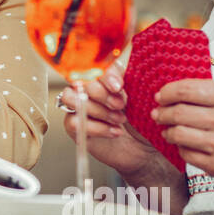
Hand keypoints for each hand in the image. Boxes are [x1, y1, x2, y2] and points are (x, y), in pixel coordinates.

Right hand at [58, 60, 162, 177]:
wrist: (143, 147)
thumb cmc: (140, 121)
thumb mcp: (138, 98)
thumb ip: (125, 80)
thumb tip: (118, 67)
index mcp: (101, 77)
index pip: (93, 66)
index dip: (104, 76)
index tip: (118, 87)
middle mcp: (86, 89)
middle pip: (80, 81)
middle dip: (102, 94)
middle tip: (120, 105)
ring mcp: (77, 107)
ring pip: (71, 98)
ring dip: (97, 110)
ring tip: (119, 119)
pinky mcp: (74, 127)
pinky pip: (74, 122)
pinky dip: (97, 128)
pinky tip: (115, 132)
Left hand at [154, 79, 213, 197]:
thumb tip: (183, 91)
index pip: (188, 89)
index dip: (168, 92)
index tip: (161, 95)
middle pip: (178, 111)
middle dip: (163, 112)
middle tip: (158, 112)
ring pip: (178, 133)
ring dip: (168, 131)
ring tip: (167, 129)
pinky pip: (187, 153)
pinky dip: (181, 148)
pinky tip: (184, 144)